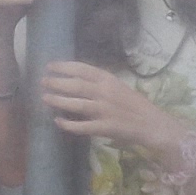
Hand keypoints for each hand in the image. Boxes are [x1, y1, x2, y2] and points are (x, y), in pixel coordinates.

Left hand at [38, 59, 177, 153]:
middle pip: (76, 85)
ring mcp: (104, 110)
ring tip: (44, 98)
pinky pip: (82, 126)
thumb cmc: (135, 105)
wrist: (153, 124)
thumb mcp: (118, 86)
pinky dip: (69, 124)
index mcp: (109, 80)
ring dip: (58, 100)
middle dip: (57, 82)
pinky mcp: (105, 128)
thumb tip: (77, 79)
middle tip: (42, 81)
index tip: (50, 66)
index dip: (64, 66)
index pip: (82, 69)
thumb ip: (100, 83)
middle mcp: (105, 92)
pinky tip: (58, 122)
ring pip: (76, 104)